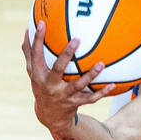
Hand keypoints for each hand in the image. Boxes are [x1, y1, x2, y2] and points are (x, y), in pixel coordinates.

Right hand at [22, 21, 114, 139]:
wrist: (49, 116)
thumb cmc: (41, 86)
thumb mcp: (33, 72)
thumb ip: (30, 52)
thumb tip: (27, 30)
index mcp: (38, 75)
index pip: (36, 54)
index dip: (38, 39)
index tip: (42, 23)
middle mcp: (50, 85)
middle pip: (58, 69)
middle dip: (66, 55)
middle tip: (77, 40)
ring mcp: (63, 95)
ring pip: (78, 85)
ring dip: (90, 75)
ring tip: (101, 64)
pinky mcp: (75, 103)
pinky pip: (91, 98)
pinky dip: (102, 92)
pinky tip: (113, 84)